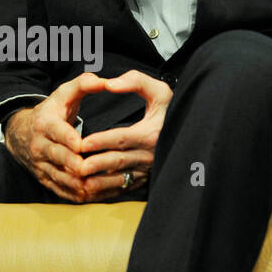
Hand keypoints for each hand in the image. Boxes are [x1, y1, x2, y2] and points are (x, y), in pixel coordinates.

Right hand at [4, 69, 171, 202]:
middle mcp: (40, 147)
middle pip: (62, 160)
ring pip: (62, 179)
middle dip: (81, 166)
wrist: (21, 132)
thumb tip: (103, 80)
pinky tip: (96, 193)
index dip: (74, 141)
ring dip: (83, 183)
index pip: (60, 134)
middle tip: (103, 169)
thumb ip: (84, 84)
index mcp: (46, 124)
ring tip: (105, 183)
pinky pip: (61, 191)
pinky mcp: (44, 179)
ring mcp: (41, 165)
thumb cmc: (51, 111)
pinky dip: (78, 194)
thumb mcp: (63, 94)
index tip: (86, 145)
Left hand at [76, 70, 171, 197]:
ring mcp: (149, 168)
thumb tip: (109, 84)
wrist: (193, 132)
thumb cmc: (171, 108)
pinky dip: (110, 189)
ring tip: (84, 183)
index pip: (123, 137)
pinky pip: (127, 185)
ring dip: (102, 181)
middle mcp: (151, 154)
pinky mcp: (147, 178)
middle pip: (120, 160)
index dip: (102, 140)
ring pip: (122, 177)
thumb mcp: (159, 90)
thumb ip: (134, 81)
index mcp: (152, 133)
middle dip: (98, 164)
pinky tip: (95, 190)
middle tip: (78, 167)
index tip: (84, 143)